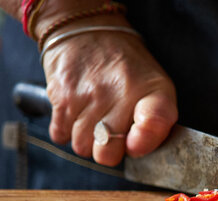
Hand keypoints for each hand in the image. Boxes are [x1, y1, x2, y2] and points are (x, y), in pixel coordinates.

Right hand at [42, 19, 177, 166]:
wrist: (88, 31)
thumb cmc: (127, 69)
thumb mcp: (156, 87)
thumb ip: (157, 122)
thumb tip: (136, 151)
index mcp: (153, 91)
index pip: (154, 123)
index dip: (143, 142)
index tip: (134, 144)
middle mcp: (122, 92)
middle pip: (108, 154)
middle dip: (108, 150)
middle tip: (111, 133)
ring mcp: (89, 95)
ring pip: (82, 146)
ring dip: (86, 140)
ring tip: (94, 119)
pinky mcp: (61, 95)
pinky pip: (60, 135)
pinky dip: (66, 130)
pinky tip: (77, 112)